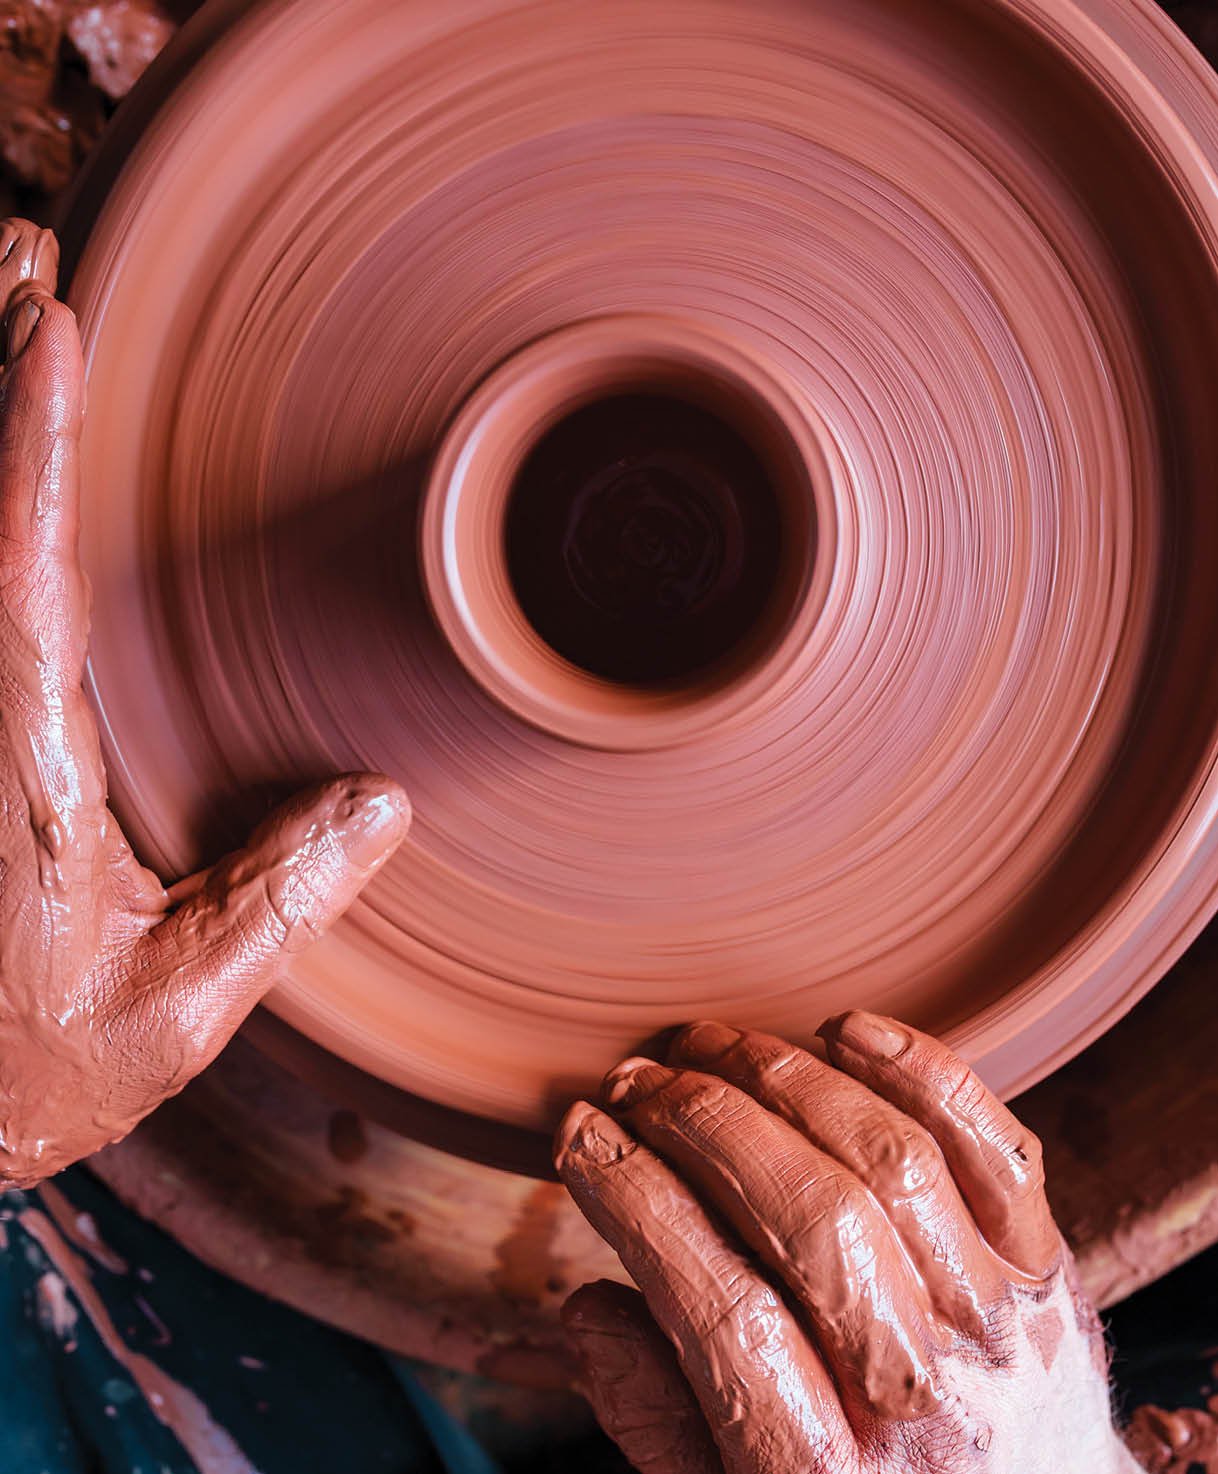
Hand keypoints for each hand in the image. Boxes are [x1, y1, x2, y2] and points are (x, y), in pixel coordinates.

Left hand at [0, 218, 409, 1185]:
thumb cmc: (29, 1073)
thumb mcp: (173, 1011)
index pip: (20, 583)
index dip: (25, 449)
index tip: (46, 331)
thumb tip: (376, 806)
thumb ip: (275, 905)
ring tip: (5, 308)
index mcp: (11, 775)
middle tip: (14, 255)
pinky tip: (7, 471)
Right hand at [556, 1013, 1141, 1473]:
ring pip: (892, 1159)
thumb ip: (657, 1421)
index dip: (634, 1198)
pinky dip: (920, 1070)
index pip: (718, 1305)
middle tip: (634, 1082)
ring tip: (707, 1048)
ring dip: (785, 1079)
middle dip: (702, 1122)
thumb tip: (592, 1308)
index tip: (580, 1134)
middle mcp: (927, 1396)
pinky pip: (994, 1144)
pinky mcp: (1050, 1269)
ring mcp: (1003, 1324)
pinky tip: (842, 1030)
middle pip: (809, 1214)